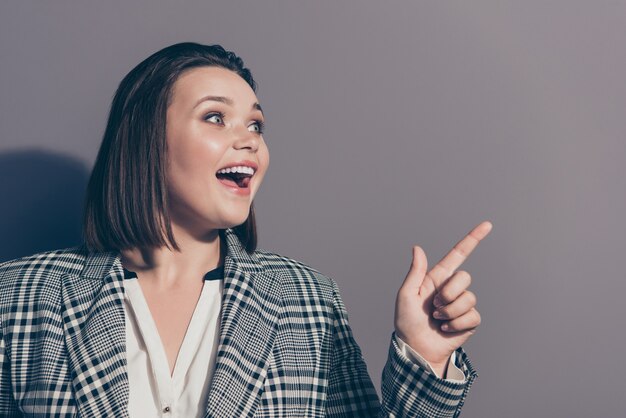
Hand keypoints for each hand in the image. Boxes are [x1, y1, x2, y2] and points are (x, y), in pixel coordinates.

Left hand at [394, 221, 492, 370]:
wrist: (416, 348)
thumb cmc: (407, 322)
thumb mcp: (406, 295)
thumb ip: (415, 272)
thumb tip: (417, 248)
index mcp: (437, 278)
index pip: (458, 255)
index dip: (472, 239)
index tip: (487, 225)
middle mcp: (452, 289)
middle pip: (465, 277)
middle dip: (449, 292)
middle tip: (434, 306)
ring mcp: (462, 304)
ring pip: (468, 298)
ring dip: (450, 312)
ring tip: (438, 320)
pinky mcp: (469, 321)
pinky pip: (472, 316)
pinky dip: (456, 324)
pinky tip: (445, 329)